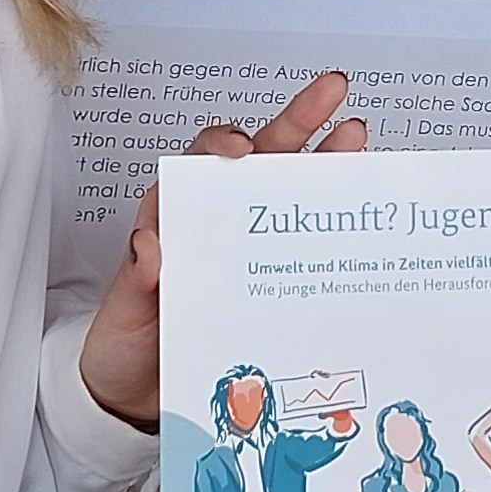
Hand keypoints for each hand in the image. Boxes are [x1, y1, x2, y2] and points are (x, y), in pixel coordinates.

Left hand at [77, 70, 370, 428]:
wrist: (140, 401)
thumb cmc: (125, 347)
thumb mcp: (123, 317)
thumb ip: (136, 283)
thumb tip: (149, 244)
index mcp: (177, 219)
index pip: (201, 164)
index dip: (223, 145)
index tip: (241, 148)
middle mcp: (218, 226)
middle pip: (261, 162)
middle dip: (298, 121)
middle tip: (333, 91)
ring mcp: (251, 251)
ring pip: (293, 196)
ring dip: (328, 165)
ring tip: (360, 137)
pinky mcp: (275, 284)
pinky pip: (309, 250)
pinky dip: (339, 232)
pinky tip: (367, 219)